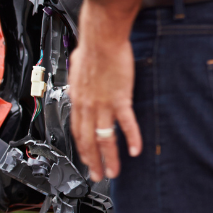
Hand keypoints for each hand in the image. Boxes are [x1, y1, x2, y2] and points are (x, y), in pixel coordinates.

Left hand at [68, 0, 146, 180]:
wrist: (102, 38)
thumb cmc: (92, 47)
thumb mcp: (78, 68)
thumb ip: (80, 81)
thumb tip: (80, 81)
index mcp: (77, 99)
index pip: (76, 130)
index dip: (81, 147)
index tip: (85, 159)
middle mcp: (87, 105)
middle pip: (87, 140)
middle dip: (92, 161)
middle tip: (97, 175)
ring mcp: (103, 104)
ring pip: (104, 138)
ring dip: (109, 157)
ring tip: (113, 172)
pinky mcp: (119, 98)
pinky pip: (125, 123)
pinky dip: (131, 138)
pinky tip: (135, 150)